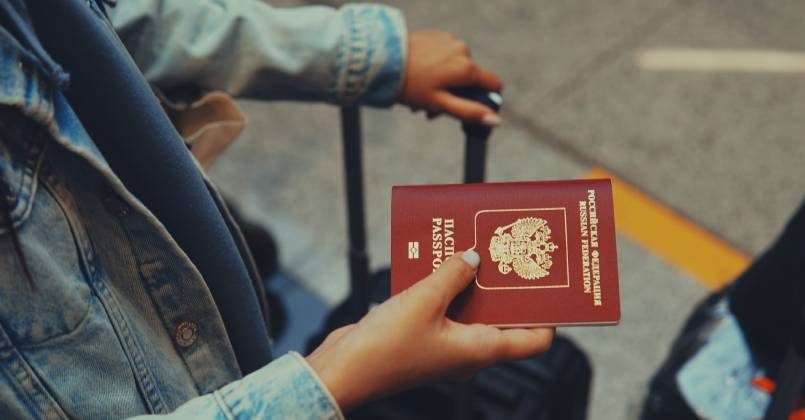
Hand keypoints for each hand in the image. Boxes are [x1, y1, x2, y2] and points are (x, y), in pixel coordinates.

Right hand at [306, 250, 553, 411]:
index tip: (551, 286)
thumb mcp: (424, 300)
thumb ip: (453, 274)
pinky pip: (444, 308)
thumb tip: (474, 258)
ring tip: (473, 248)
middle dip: (506, 285)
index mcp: (480, 349)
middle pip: (503, 317)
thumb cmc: (385, 349)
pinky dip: (446, 286)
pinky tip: (438, 262)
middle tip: (510, 253)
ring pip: (471, 309)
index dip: (548, 314)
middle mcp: (468, 350)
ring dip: (472, 281)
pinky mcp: (423, 336)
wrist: (343, 371)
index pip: (534, 339)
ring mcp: (445, 344)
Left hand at [399, 31, 502, 126]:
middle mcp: (463, 50)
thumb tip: (496, 120)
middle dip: (453, 96)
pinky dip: (435, 69)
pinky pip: (443, 56)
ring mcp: (449, 41)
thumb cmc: (410, 85)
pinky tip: (418, 78)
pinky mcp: (435, 36)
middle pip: (469, 79)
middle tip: (430, 110)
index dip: (484, 99)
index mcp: (467, 68)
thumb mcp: (440, 103)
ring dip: (442, 85)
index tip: (468, 107)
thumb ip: (469, 112)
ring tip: (419, 97)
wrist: (382, 61)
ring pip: (454, 68)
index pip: (493, 84)